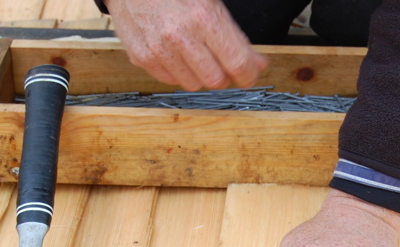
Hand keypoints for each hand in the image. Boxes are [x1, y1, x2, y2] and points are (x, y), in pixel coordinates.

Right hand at [105, 0, 267, 90]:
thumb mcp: (211, 1)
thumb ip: (237, 36)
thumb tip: (258, 64)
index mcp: (203, 18)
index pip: (237, 64)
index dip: (248, 75)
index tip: (249, 75)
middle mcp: (180, 36)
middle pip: (216, 81)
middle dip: (224, 75)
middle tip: (221, 62)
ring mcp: (158, 49)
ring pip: (193, 85)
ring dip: (199, 75)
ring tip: (195, 54)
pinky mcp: (142, 57)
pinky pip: (170, 81)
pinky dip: (177, 72)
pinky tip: (176, 53)